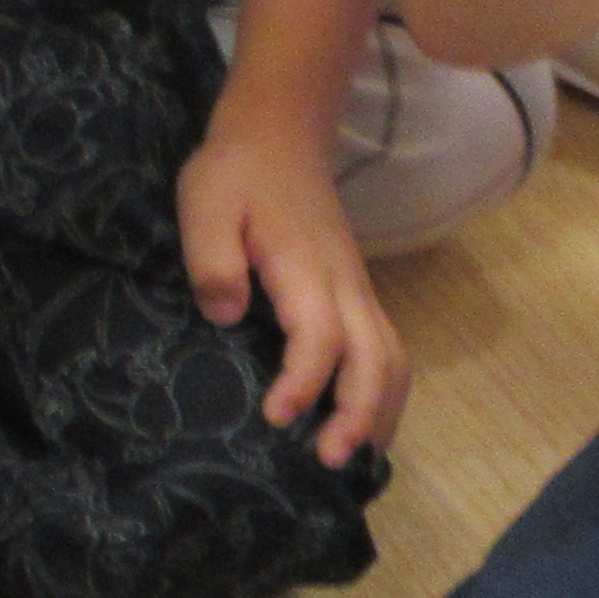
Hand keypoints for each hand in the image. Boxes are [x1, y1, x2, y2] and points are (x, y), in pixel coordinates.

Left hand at [174, 125, 404, 465]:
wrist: (278, 134)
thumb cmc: (236, 174)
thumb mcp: (205, 205)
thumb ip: (213, 260)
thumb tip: (225, 315)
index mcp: (306, 268)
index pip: (320, 337)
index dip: (304, 382)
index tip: (276, 416)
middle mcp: (344, 285)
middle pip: (376, 358)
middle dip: (360, 414)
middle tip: (332, 463)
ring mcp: (356, 290)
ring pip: (393, 358)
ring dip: (381, 410)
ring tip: (355, 459)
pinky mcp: (354, 294)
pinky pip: (386, 349)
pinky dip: (383, 391)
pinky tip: (361, 422)